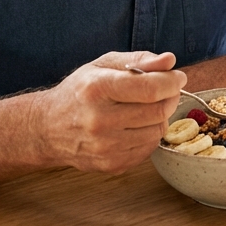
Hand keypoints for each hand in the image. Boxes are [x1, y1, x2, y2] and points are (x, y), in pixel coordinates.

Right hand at [34, 50, 187, 173]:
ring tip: (146, 107)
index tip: (178, 77)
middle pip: (158, 111)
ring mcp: (105, 147)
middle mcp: (99, 120)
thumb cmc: (79, 92)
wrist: (48, 129)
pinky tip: (135, 125)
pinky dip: (149, 134)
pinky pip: (149, 148)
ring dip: (160, 116)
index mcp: (97, 90)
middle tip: (166, 90)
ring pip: (157, 130)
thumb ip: (138, 60)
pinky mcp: (112, 165)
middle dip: (170, 97)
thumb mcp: (103, 66)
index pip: (150, 88)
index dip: (172, 82)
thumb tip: (170, 60)